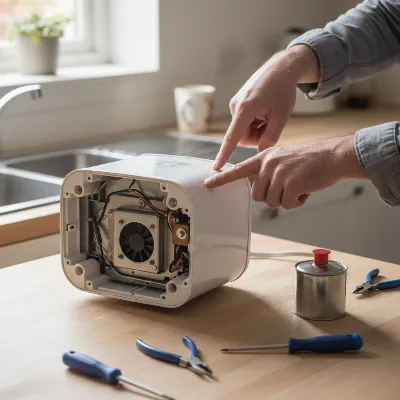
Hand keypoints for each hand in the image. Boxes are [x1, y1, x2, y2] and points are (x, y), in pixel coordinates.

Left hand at [204, 136, 366, 209]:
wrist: (332, 156)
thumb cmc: (308, 161)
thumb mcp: (282, 159)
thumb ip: (267, 171)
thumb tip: (258, 190)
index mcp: (264, 157)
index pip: (238, 170)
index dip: (223, 179)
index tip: (208, 184)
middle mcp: (268, 164)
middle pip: (257, 196)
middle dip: (272, 196)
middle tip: (288, 186)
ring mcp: (278, 173)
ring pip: (272, 202)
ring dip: (286, 200)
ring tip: (298, 185)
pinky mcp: (291, 183)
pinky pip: (287, 204)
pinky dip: (297, 202)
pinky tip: (305, 189)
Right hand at [212, 45, 319, 170]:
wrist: (281, 68)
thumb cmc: (283, 91)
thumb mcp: (281, 117)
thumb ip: (270, 138)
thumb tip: (259, 154)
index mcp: (246, 110)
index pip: (232, 138)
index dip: (224, 154)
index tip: (216, 167)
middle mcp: (235, 106)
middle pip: (242, 136)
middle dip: (256, 136)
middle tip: (272, 125)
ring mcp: (235, 103)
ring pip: (243, 129)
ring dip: (256, 128)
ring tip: (269, 115)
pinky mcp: (237, 102)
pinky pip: (243, 120)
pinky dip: (254, 120)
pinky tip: (265, 109)